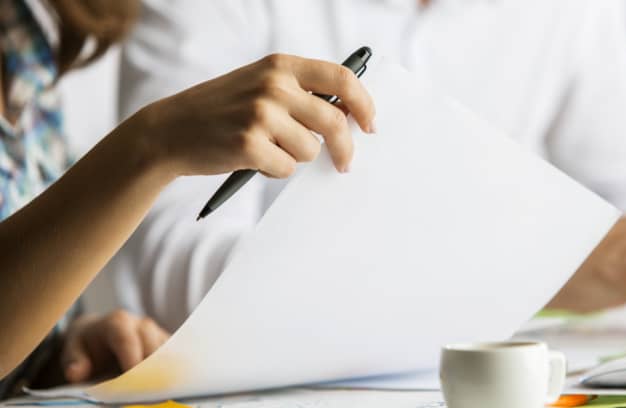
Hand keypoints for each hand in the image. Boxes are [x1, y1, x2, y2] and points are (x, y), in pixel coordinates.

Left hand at [61, 310, 168, 382]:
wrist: (99, 335)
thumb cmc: (86, 345)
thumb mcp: (73, 350)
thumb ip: (74, 360)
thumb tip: (76, 372)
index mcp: (118, 322)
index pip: (127, 340)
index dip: (131, 360)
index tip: (132, 382)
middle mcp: (142, 324)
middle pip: (152, 345)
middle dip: (150, 369)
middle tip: (146, 392)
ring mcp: (157, 333)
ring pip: (167, 352)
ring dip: (163, 372)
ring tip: (157, 393)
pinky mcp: (167, 345)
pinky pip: (174, 357)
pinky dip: (171, 372)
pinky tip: (164, 388)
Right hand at [134, 53, 375, 177]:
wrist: (170, 128)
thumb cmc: (222, 109)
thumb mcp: (260, 84)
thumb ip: (301, 93)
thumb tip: (348, 117)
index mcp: (280, 65)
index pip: (342, 77)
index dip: (363, 103)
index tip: (370, 125)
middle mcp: (273, 84)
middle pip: (334, 121)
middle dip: (344, 149)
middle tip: (344, 164)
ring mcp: (261, 114)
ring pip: (310, 150)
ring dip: (295, 158)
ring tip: (268, 149)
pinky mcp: (249, 144)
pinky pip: (286, 168)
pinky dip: (275, 171)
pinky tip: (253, 160)